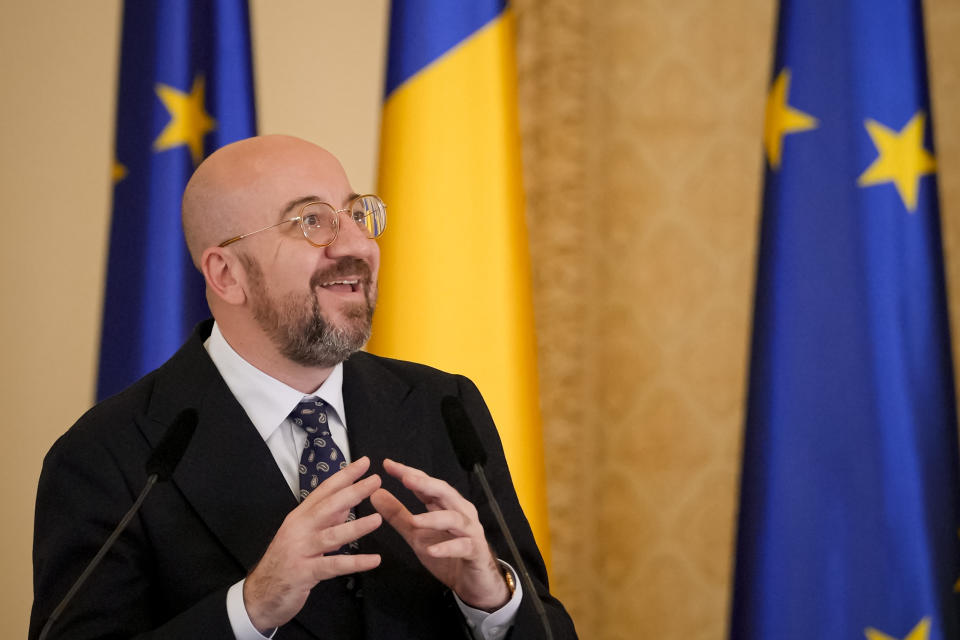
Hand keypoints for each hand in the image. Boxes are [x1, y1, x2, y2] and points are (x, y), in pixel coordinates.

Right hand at [243, 456, 382, 632]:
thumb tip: (348, 501)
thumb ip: (326, 519)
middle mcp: (299, 529)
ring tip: (378, 519)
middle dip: (353, 492)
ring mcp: (301, 550)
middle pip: (328, 506)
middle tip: (376, 481)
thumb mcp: (304, 534)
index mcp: (300, 516)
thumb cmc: (286, 561)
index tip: (364, 463)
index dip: (344, 476)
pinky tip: (374, 560)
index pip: (324, 491)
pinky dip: (355, 563)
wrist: (261, 595)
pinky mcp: (304, 572)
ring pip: (331, 535)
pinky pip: (333, 566)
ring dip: (356, 527)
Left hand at [369, 458, 509, 610]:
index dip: (409, 473)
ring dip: (434, 518)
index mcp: (445, 505)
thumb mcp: (416, 534)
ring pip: (454, 519)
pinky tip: (432, 550)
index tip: (388, 465)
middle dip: (426, 484)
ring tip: (415, 521)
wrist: (472, 582)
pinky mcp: (475, 551)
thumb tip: (376, 494)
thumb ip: (398, 514)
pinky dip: (447, 547)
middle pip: (444, 493)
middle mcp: (460, 513)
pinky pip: (463, 546)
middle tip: (406, 479)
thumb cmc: (447, 555)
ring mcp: (470, 531)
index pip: (427, 484)